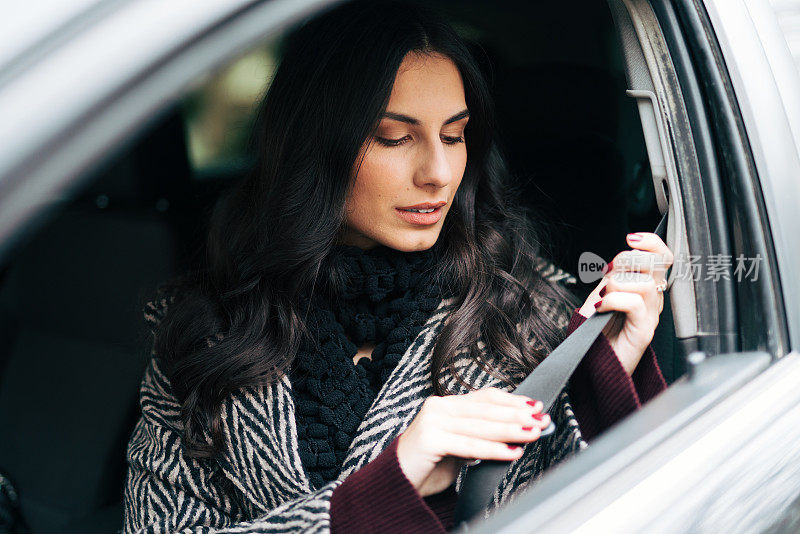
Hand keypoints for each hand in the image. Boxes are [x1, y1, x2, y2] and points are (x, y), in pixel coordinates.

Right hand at [396, 388, 549, 496]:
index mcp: (445, 404)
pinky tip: (512, 452)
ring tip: (533, 434)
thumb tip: (518, 431)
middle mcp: (438, 408)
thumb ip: (481, 436)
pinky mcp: (430, 439)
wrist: (396, 484)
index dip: (512, 401)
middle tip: (541, 421)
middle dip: (517, 415)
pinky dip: (493, 449)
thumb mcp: (460, 446)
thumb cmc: (429, 466)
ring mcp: (432, 421)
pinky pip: (469, 445)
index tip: (536, 407)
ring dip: (511, 430)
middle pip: (486, 409)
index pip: (485, 397)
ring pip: (481, 426)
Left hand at [578, 232, 673, 374]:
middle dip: (629, 260)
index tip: (631, 238)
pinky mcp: (643, 330)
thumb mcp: (602, 293)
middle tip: (610, 272)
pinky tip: (602, 307)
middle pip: (657, 264)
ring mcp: (650, 315)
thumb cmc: (596, 329)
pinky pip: (634, 303)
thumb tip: (619, 259)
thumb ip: (614, 275)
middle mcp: (652, 299)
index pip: (661, 256)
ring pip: (645, 283)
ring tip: (603, 297)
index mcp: (644, 286)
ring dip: (617, 283)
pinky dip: (613, 300)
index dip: (650, 242)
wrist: (594, 362)